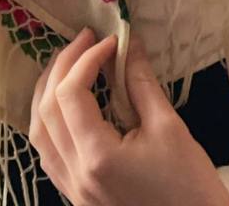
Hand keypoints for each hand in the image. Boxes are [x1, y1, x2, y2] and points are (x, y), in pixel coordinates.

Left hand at [29, 26, 228, 205]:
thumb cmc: (189, 186)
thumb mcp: (169, 128)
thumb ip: (140, 82)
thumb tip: (128, 42)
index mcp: (96, 157)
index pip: (71, 93)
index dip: (87, 58)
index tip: (112, 40)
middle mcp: (75, 174)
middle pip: (47, 109)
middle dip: (63, 66)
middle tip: (86, 39)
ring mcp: (72, 189)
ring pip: (39, 132)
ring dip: (48, 92)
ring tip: (70, 64)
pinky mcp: (77, 196)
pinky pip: (48, 152)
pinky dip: (50, 120)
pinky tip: (67, 104)